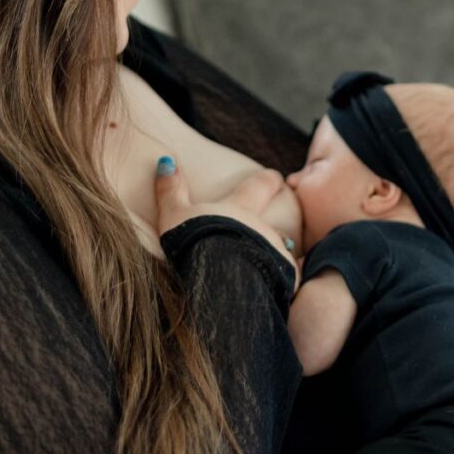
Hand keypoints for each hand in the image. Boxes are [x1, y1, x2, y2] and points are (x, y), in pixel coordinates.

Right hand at [155, 157, 300, 289]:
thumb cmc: (196, 243)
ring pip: (280, 253)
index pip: (259, 186)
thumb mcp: (175, 215)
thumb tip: (166, 162)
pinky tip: (274, 292)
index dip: (268, 180)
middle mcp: (263, 228)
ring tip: (265, 272)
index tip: (276, 177)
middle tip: (277, 233)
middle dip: (271, 230)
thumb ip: (171, 191)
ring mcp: (277, 253)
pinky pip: (287, 279)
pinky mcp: (285, 279)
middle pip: (273, 226)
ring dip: (274, 259)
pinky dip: (281, 283)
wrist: (219, 280)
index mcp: (240, 210)